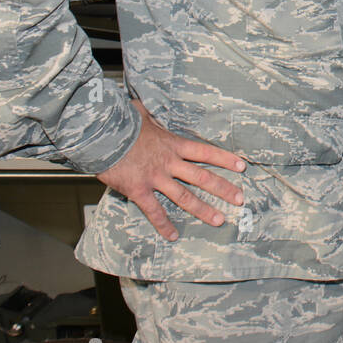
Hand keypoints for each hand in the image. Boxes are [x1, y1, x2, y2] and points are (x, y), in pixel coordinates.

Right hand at [96, 100, 246, 241]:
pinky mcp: (139, 190)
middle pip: (202, 177)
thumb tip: (144, 105)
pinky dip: (163, 225)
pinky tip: (173, 236)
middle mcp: (169, 162)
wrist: (101, 135)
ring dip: (203, 210)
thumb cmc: (121, 123)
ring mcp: (155, 177)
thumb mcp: (140, 113)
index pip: (205, 151)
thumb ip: (148, 114)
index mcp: (173, 144)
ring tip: (219, 220)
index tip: (242, 166)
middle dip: (224, 189)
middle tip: (240, 199)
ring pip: (185, 197)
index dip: (225, 159)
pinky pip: (154, 211)